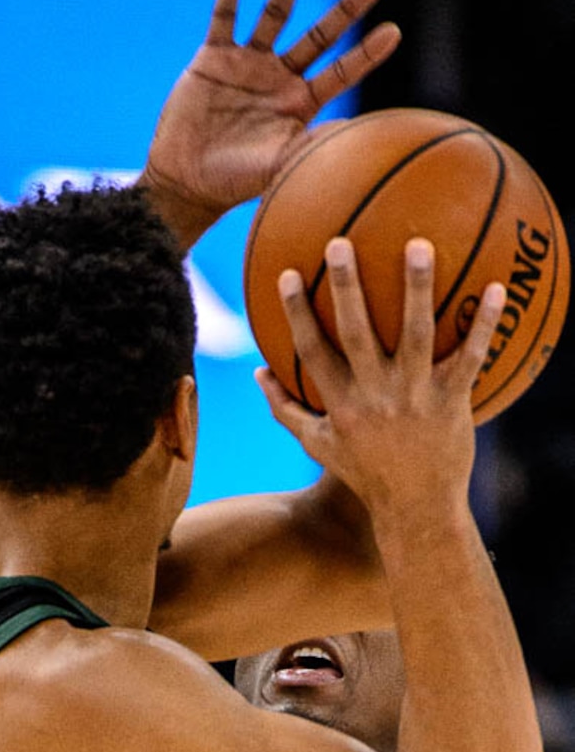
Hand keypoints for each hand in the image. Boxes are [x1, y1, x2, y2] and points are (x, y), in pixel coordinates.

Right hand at [139, 0, 400, 245]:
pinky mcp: (214, 58)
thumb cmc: (235, 183)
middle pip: (319, 36)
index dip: (366, 53)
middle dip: (346, 10)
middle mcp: (279, 79)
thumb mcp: (277, 168)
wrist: (187, 180)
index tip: (394, 31)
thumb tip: (348, 138)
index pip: (341, 73)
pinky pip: (224, 15)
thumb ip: (309, 150)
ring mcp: (248, 64)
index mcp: (300, 104)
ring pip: (275, 14)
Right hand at [257, 238, 505, 519]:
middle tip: (339, 243)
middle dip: (345, 288)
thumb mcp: (318, 444)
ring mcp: (415, 397)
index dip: (297, 313)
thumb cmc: (364, 472)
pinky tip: (494, 289)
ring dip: (417, 290)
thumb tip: (257, 373)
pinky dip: (482, 325)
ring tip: (418, 246)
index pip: (312, 351)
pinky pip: (469, 358)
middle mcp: (375, 396)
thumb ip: (286, 408)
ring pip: (415, 335)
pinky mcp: (452, 401)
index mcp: (340, 403)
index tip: (288, 273)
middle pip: (357, 333)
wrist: (416, 508)